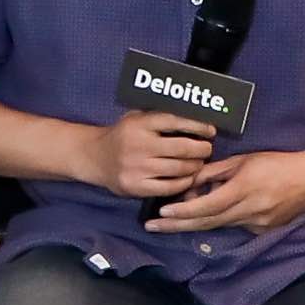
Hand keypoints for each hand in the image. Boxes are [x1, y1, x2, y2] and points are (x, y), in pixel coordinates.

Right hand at [80, 110, 217, 201]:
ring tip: (197, 163)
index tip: (210, 131)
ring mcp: (136, 168)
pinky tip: (186, 177)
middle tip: (206, 149)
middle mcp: (137, 145)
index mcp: (138, 124)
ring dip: (195, 166)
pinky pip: (171, 187)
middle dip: (202, 149)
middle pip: (182, 148)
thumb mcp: (136, 119)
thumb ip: (160, 118)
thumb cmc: (123, 136)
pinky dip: (184, 182)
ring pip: (180, 169)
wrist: (94, 157)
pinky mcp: (136, 187)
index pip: (175, 121)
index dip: (198, 126)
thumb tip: (198, 119)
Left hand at [147, 148, 304, 237]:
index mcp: (243, 189)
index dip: (183, 210)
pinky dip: (215, 221)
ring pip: (217, 226)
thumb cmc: (277, 164)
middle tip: (150, 228)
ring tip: (166, 223)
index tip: (161, 213)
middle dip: (176, 225)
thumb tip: (188, 180)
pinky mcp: (261, 230)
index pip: (207, 205)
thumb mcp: (243, 161)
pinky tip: (200, 218)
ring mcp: (255, 223)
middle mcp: (248, 210)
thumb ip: (214, 172)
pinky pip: (232, 226)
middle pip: (206, 222)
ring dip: (192, 224)